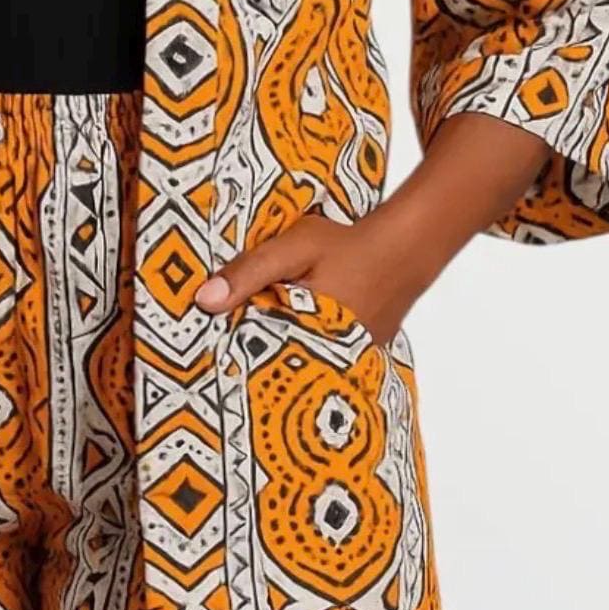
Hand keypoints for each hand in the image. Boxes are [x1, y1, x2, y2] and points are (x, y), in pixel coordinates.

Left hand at [194, 213, 424, 347]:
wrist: (406, 249)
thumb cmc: (348, 245)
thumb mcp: (293, 248)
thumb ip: (249, 272)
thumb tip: (204, 301)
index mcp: (304, 335)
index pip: (254, 354)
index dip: (229, 351)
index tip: (202, 352)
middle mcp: (328, 358)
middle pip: (277, 363)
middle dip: (252, 357)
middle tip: (217, 358)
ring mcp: (348, 362)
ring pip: (301, 363)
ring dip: (280, 354)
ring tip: (251, 350)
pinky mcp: (360, 356)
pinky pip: (324, 358)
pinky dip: (307, 349)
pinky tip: (293, 336)